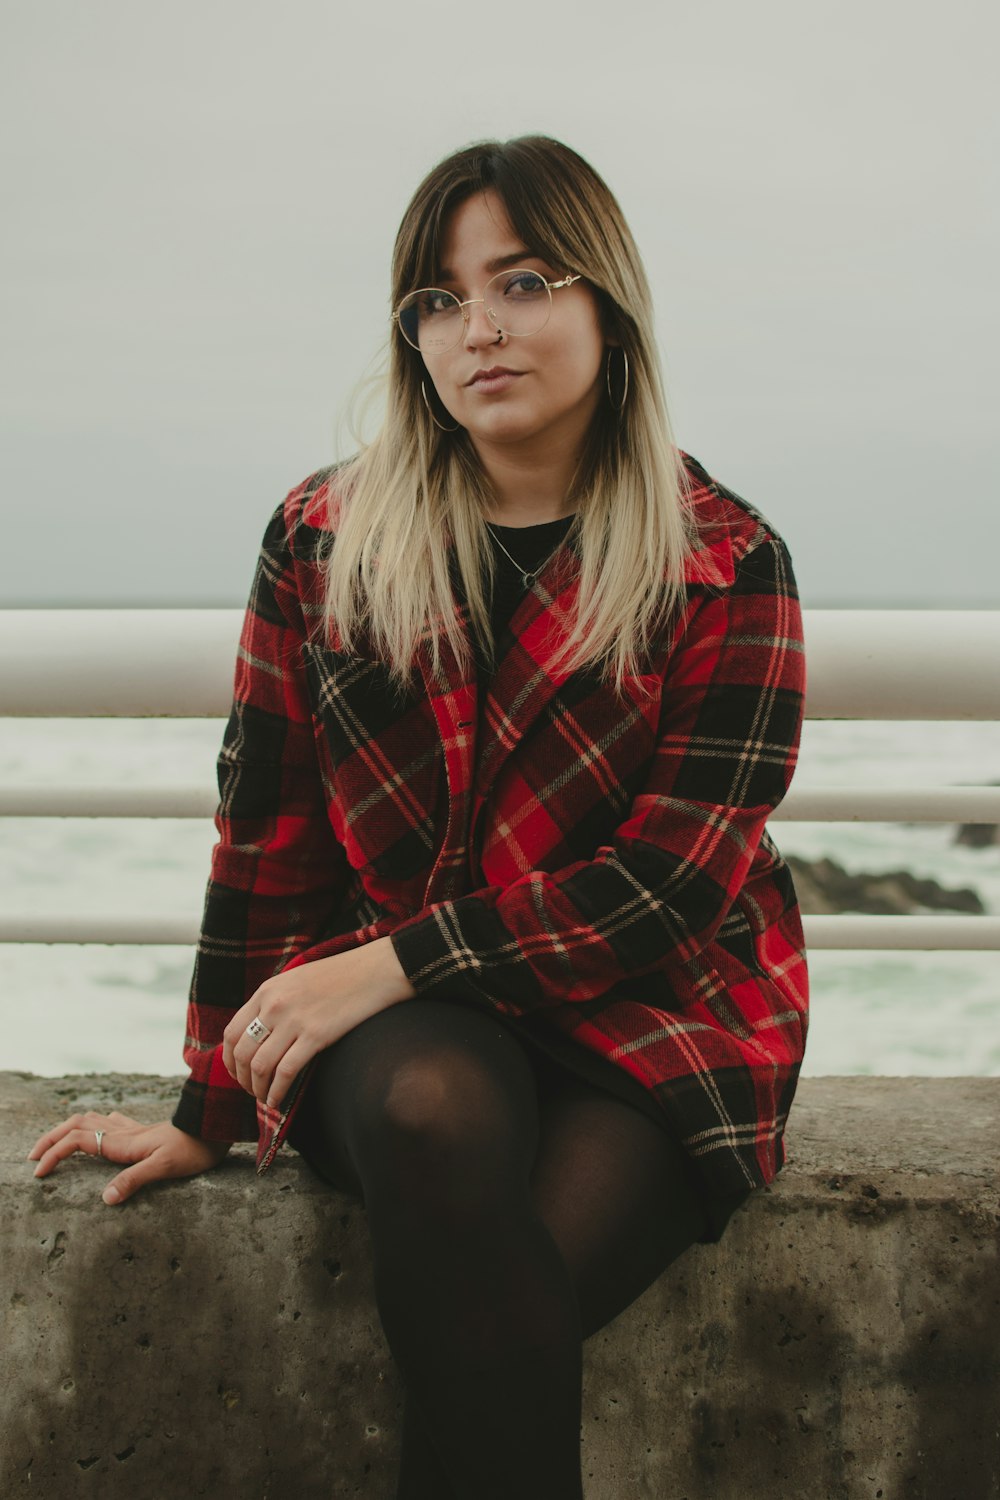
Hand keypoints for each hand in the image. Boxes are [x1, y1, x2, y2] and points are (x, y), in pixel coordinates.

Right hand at [28, 1112, 230, 1205]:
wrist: (215, 1130)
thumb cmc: (194, 1150)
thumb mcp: (165, 1168)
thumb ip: (134, 1180)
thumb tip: (105, 1198)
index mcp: (122, 1142)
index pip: (77, 1141)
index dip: (53, 1153)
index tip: (38, 1173)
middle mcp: (124, 1133)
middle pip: (77, 1126)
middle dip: (51, 1139)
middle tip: (34, 1157)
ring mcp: (134, 1130)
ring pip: (92, 1120)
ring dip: (68, 1130)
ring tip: (55, 1144)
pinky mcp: (145, 1132)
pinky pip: (111, 1122)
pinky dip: (95, 1124)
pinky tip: (100, 1129)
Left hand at [223, 936, 414, 1111]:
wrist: (375, 970)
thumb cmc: (341, 976)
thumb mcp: (297, 979)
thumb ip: (275, 1001)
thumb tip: (259, 1033)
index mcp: (267, 990)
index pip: (232, 1032)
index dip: (229, 1060)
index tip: (238, 1074)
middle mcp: (275, 1005)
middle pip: (242, 1053)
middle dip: (242, 1079)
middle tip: (251, 1091)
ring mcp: (294, 1020)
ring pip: (260, 1066)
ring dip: (258, 1089)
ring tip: (265, 1099)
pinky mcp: (316, 1035)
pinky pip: (286, 1072)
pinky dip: (277, 1092)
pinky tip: (278, 1101)